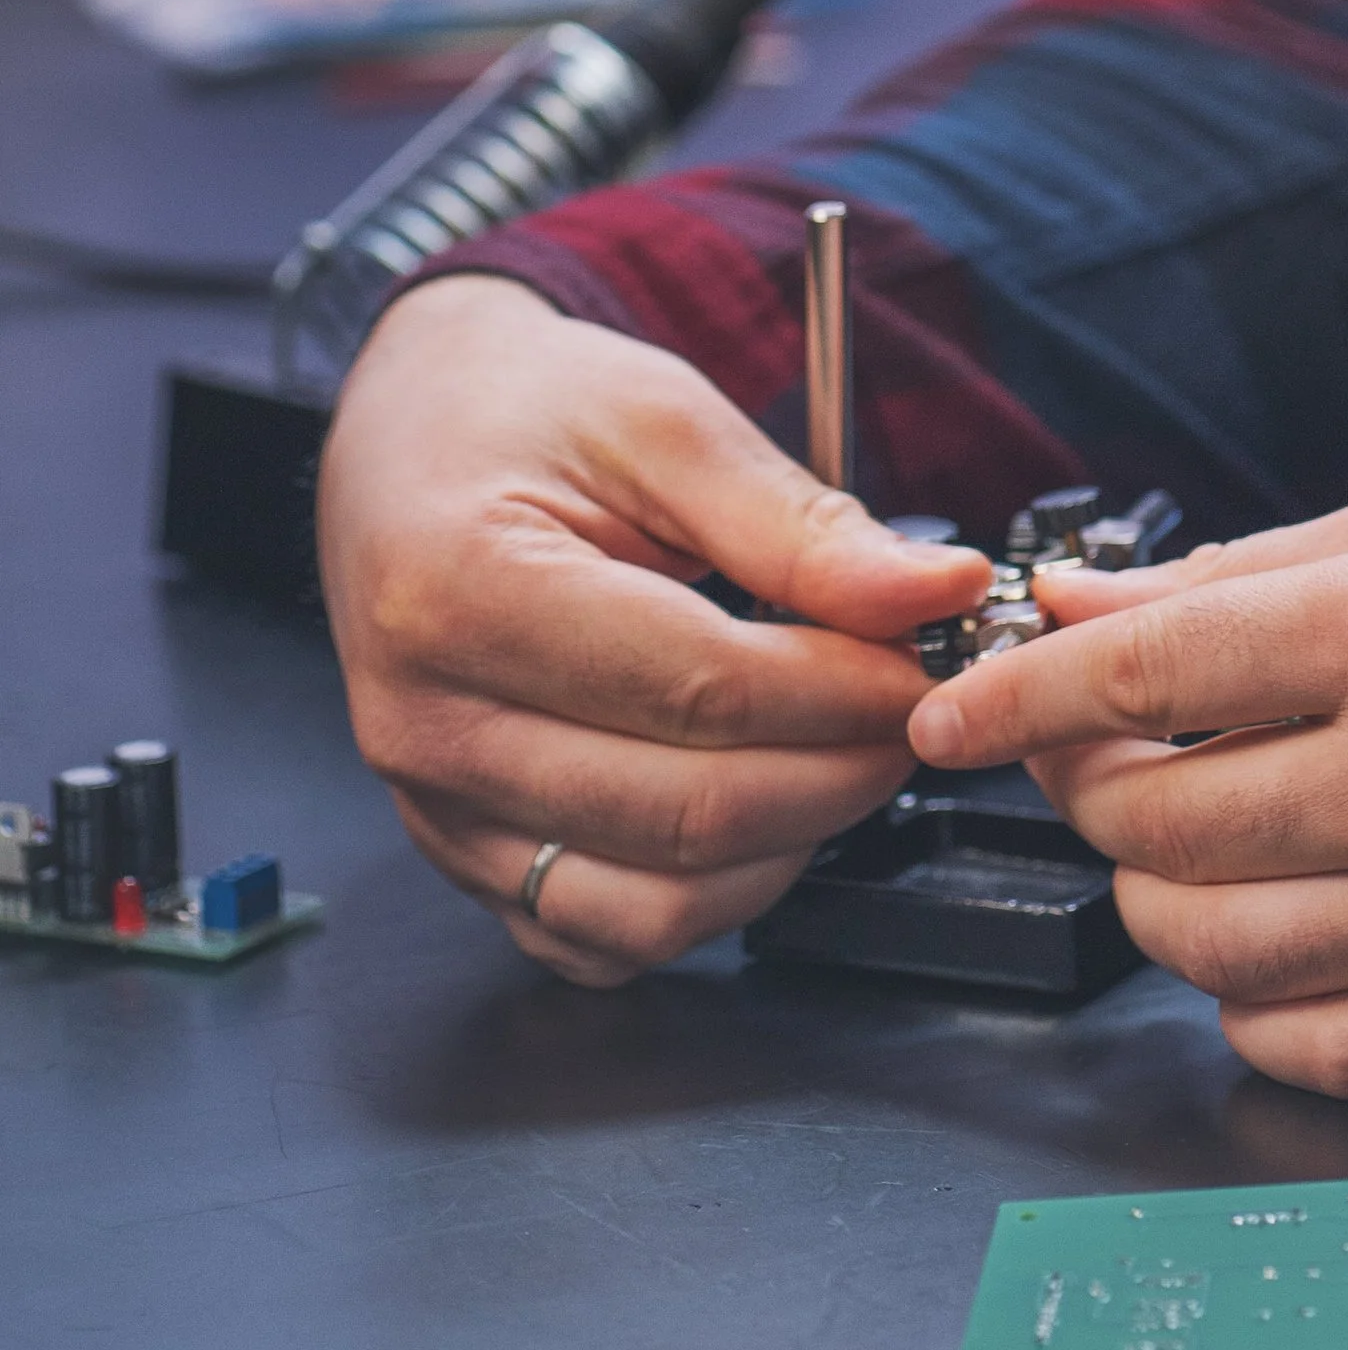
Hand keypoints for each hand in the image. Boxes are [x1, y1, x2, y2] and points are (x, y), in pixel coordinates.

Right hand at [319, 275, 986, 987]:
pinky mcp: (461, 858)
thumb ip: (798, 526)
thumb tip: (935, 596)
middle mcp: (427, 726)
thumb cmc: (525, 411)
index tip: (930, 662)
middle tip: (914, 711)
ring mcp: (435, 811)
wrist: (411, 433)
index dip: (846, 690)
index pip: (700, 690)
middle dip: (839, 771)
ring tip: (843, 754)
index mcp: (461, 593)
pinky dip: (707, 899)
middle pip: (686, 813)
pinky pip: (604, 937)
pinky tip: (757, 809)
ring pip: (653, 908)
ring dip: (787, 847)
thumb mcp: (665, 421)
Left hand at [906, 476, 1347, 1093]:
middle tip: (1103, 756)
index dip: (1016, 699)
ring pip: (1214, 951)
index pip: (1143, 677)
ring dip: (1155, 902)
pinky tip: (1271, 935)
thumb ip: (1247, 574)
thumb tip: (1077, 607)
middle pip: (1158, 827)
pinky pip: (1319, 1049)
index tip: (954, 715)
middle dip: (1088, 791)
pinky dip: (1255, 1006)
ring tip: (1186, 841)